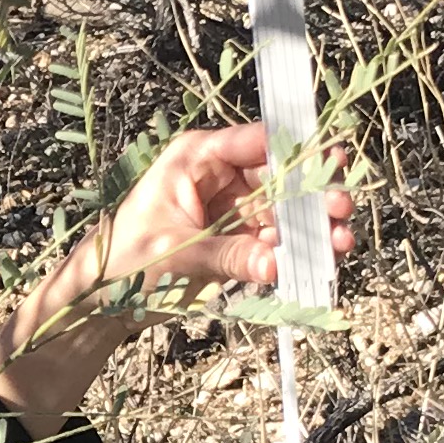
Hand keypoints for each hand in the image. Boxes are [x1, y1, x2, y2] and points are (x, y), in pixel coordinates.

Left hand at [96, 121, 359, 306]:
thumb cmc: (123, 263)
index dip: (294, 151)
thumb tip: (274, 263)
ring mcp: (231, 209)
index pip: (254, 142)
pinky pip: (276, 240)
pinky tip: (322, 259)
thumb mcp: (175, 255)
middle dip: (312, 195)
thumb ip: (227, 255)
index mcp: (196, 158)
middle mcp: (219, 177)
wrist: (102, 301)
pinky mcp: (238, 239)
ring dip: (312, 227)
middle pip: (278, 177)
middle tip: (341, 208)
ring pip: (284, 210)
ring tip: (340, 242)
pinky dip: (298, 251)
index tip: (329, 162)